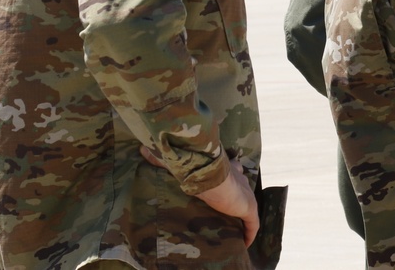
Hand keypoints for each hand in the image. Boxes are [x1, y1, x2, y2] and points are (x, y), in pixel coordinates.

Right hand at [140, 146, 259, 246]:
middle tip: (228, 213)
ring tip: (235, 231)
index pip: (235, 170)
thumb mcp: (178, 162)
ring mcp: (247, 195)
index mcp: (228, 168)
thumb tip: (141, 149)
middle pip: (243, 189)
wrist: (210, 174)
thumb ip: (161, 158)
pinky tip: (245, 244)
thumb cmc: (196, 167)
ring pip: (248, 209)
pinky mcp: (249, 208)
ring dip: (242, 220)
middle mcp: (240, 180)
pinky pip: (253, 225)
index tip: (226, 188)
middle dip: (237, 200)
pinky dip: (250, 234)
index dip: (232, 178)